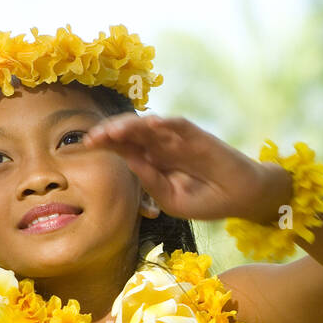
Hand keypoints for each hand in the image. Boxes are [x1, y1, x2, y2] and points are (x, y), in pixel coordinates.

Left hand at [80, 114, 286, 223]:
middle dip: (110, 132)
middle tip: (93, 136)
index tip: (84, 145)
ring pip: (149, 125)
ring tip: (115, 130)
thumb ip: (151, 182)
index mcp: (151, 161)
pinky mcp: (196, 135)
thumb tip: (130, 163)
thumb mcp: (171, 199)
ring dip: (131, 125)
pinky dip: (165, 122)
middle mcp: (160, 145)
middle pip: (130, 132)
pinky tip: (151, 123)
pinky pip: (178, 125)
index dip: (104, 143)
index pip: (122, 147)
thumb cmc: (205, 200)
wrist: (239, 197)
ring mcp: (177, 138)